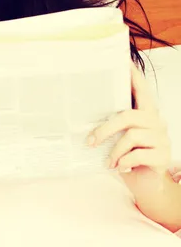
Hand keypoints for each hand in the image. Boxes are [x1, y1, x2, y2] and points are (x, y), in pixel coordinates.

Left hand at [86, 58, 171, 177]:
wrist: (145, 185)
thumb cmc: (128, 158)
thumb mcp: (119, 140)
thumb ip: (113, 126)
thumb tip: (85, 120)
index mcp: (146, 113)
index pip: (141, 90)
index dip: (134, 76)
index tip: (124, 61)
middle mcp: (156, 122)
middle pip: (128, 116)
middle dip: (105, 129)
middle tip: (90, 141)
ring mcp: (162, 138)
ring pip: (131, 136)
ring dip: (114, 151)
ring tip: (108, 162)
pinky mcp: (162, 156)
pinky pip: (137, 155)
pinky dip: (124, 163)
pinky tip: (121, 168)